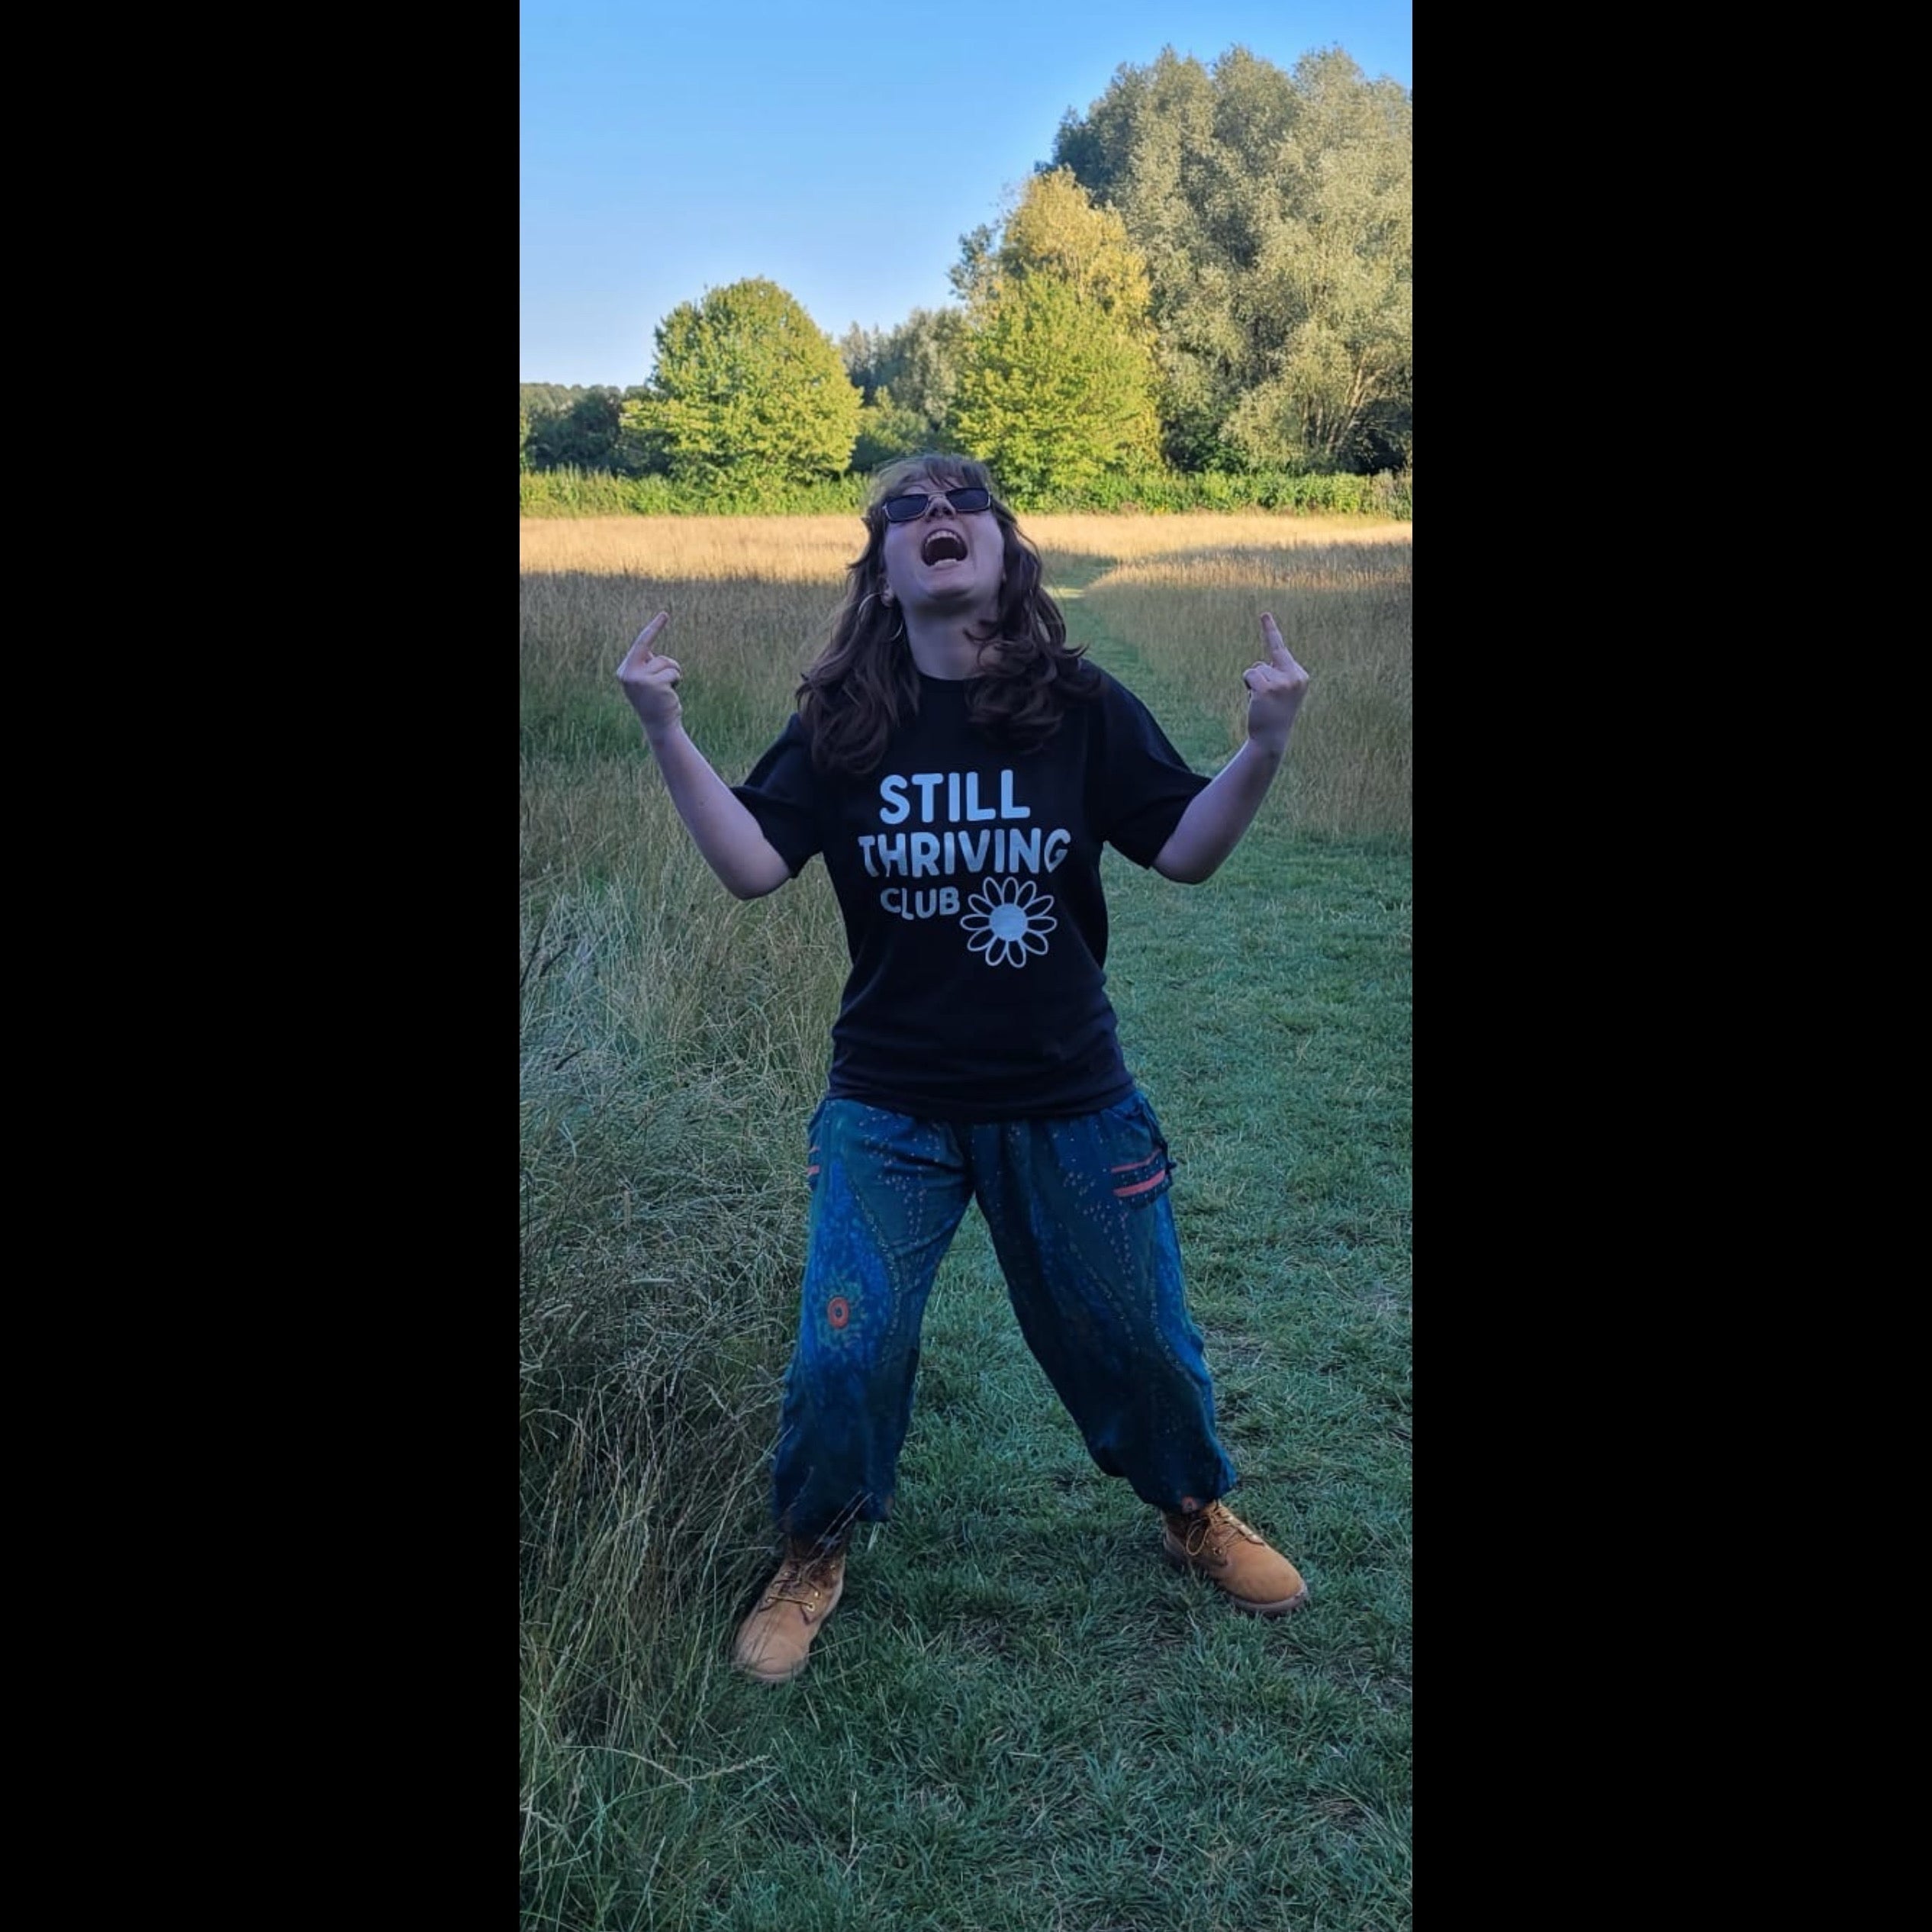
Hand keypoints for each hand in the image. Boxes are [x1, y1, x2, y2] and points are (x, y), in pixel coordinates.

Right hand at [616, 612, 681, 737]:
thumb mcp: (648, 681)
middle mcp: (628, 673)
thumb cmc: (656, 702)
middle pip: (650, 649)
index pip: (640, 645)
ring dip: (673, 674)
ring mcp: (639, 679)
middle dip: (659, 638)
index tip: (665, 614)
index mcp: (624, 671)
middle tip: (665, 626)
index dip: (653, 629)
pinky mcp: (654, 684)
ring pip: (666, 662)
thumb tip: (650, 653)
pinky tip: (670, 694)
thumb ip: (646, 666)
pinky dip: (677, 681)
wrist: (660, 726)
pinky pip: (673, 673)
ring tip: (667, 690)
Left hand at [1241, 612, 1308, 753]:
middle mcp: (1295, 676)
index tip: (1263, 614)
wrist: (1272, 739)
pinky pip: (1249, 675)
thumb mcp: (1279, 691)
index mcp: (1300, 675)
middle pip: (1264, 662)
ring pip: (1255, 669)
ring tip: (1262, 702)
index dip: (1270, 631)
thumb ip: (1274, 674)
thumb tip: (1257, 667)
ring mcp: (1282, 683)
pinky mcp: (1268, 689)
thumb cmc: (1273, 714)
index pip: (1280, 650)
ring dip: (1253, 686)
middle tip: (1266, 700)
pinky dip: (1248, 687)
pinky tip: (1255, 701)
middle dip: (1259, 677)